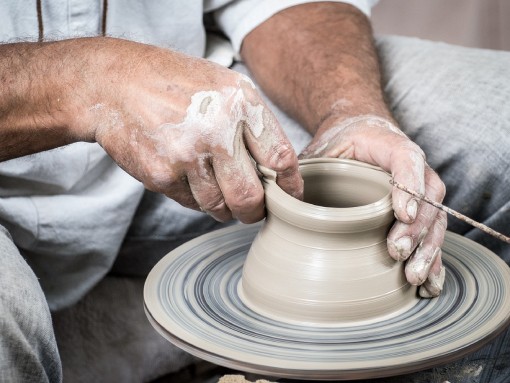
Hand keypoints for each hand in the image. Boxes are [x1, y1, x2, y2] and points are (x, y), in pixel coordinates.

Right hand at [70, 38, 302, 222]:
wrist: (115, 84)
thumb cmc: (175, 84)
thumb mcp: (224, 86)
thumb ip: (253, 124)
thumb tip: (278, 169)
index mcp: (240, 103)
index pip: (281, 158)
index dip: (290, 186)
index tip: (290, 199)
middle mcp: (217, 130)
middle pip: (251, 196)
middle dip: (256, 212)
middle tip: (254, 210)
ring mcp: (187, 155)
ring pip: (220, 207)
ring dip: (224, 208)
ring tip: (217, 189)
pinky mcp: (162, 175)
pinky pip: (192, 204)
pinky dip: (196, 198)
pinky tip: (188, 176)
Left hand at [300, 115, 445, 297]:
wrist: (358, 135)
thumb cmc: (339, 145)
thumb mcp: (320, 149)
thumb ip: (305, 169)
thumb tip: (282, 203)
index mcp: (388, 145)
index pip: (407, 159)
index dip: (408, 185)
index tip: (400, 214)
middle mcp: (413, 167)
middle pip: (428, 196)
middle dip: (415, 228)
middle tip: (397, 252)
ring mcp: (420, 190)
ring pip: (435, 218)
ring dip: (427, 250)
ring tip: (414, 277)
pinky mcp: (419, 212)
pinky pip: (433, 235)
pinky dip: (433, 260)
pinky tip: (430, 285)